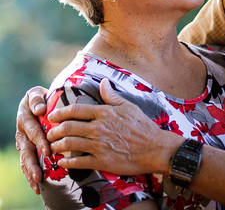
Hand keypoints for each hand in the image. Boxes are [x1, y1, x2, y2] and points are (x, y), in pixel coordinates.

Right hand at [15, 86, 48, 193]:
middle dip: (33, 164)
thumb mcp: (36, 93)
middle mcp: (22, 132)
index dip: (40, 141)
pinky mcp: (26, 148)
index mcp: (25, 118)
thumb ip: (37, 100)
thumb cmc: (41, 96)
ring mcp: (23, 142)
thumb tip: (40, 110)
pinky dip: (31, 174)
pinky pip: (27, 162)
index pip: (33, 131)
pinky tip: (37, 185)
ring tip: (38, 185)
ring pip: (25, 159)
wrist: (37, 101)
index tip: (48, 151)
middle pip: (27, 150)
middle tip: (40, 177)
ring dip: (31, 173)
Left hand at [47, 79, 183, 174]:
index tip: (52, 115)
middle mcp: (99, 128)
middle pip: (68, 127)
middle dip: (54, 131)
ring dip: (57, 146)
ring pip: (69, 144)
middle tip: (50, 133)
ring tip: (53, 147)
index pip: (76, 110)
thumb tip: (103, 82)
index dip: (60, 112)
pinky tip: (62, 162)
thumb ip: (112, 96)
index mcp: (105, 113)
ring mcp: (99, 145)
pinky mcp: (101, 161)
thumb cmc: (142, 126)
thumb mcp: (128, 106)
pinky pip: (78, 162)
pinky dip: (66, 162)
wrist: (154, 148)